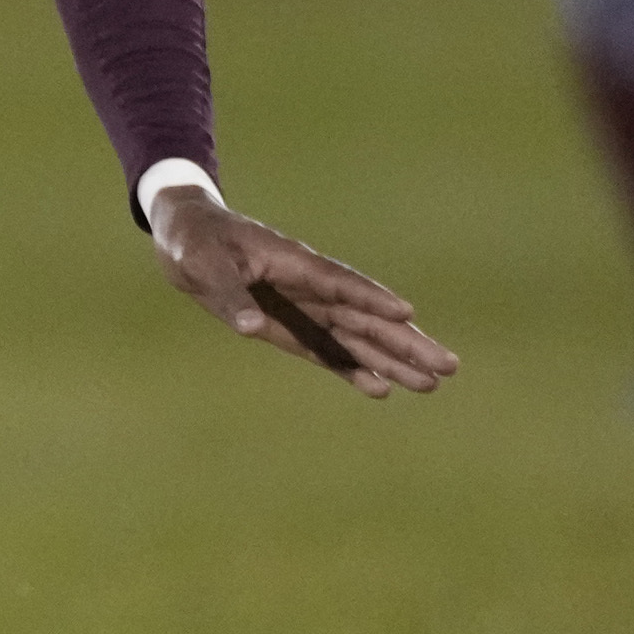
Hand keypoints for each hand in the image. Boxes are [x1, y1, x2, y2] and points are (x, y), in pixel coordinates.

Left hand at [149, 187, 457, 397]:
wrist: (186, 243)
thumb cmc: (196, 244)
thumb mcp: (204, 263)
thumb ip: (230, 293)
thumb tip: (249, 326)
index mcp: (294, 263)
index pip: (341, 284)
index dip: (372, 298)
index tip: (406, 313)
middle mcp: (310, 288)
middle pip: (366, 317)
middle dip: (405, 340)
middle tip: (447, 366)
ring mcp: (305, 310)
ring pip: (357, 338)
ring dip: (393, 360)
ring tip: (431, 385)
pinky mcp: (292, 330)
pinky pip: (328, 353)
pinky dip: (353, 370)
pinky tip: (381, 389)